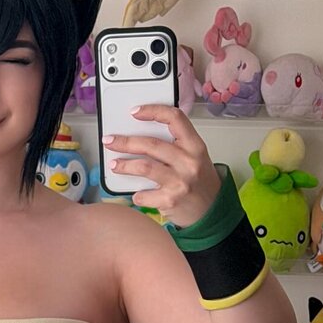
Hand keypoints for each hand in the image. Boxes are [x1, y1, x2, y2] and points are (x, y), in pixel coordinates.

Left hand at [102, 105, 220, 225]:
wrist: (212, 211)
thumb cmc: (200, 182)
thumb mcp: (195, 157)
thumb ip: (175, 145)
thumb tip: (140, 135)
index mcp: (195, 146)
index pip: (175, 119)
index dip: (153, 111)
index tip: (135, 112)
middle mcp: (189, 162)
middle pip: (152, 144)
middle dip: (126, 142)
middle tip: (110, 141)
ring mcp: (180, 182)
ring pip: (144, 167)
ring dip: (124, 165)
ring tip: (113, 165)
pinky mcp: (170, 201)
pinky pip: (143, 195)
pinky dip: (137, 195)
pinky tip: (137, 194)